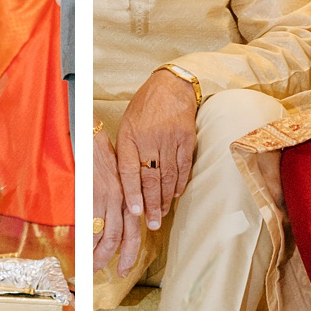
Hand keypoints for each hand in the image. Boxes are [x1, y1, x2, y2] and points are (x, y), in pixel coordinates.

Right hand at [92, 127, 138, 273]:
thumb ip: (112, 199)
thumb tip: (104, 221)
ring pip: (106, 235)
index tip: (126, 267)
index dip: (130, 251)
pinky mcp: (90, 195)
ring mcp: (105, 198)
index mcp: (128, 195)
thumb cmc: (98, 155)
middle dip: (118, 258)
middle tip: (112, 274)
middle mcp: (121, 199)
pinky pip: (89, 225)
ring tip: (90, 269)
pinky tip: (80, 252)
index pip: (133, 230)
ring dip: (98, 255)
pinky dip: (84, 242)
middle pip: (121, 237)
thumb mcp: (112, 178)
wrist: (88, 134)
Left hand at [115, 67, 198, 234]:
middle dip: (152, 204)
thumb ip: (126, 150)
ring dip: (166, 199)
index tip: (135, 213)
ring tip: (163, 215)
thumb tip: (123, 182)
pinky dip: (180, 184)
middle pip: (151, 178)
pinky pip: (184, 167)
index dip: (132, 193)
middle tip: (152, 224)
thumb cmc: (144, 107)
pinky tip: (176, 195)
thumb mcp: (127, 124)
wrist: (172, 86)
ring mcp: (170, 139)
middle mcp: (150, 138)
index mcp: (130, 135)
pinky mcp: (187, 139)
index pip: (130, 170)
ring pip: (168, 176)